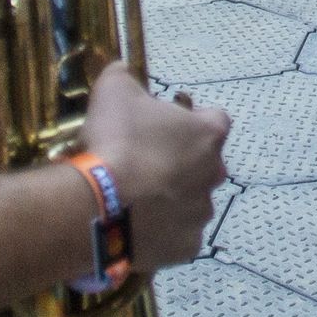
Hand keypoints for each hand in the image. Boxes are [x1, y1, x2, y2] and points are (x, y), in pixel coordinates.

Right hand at [78, 65, 228, 271]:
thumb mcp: (113, 90)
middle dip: (182, 162)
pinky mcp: (186, 247)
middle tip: (146, 162)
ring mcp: (202, 213)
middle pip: (205, 164)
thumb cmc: (116, 140)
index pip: (215, 119)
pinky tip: (136, 225)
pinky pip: (178, 236)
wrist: (101, 204)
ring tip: (137, 198)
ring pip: (192, 202)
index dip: (192, 119)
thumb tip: (122, 69)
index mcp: (208, 135)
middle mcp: (214, 174)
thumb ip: (124, 76)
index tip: (166, 124)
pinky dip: (162, 231)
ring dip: (172, 198)